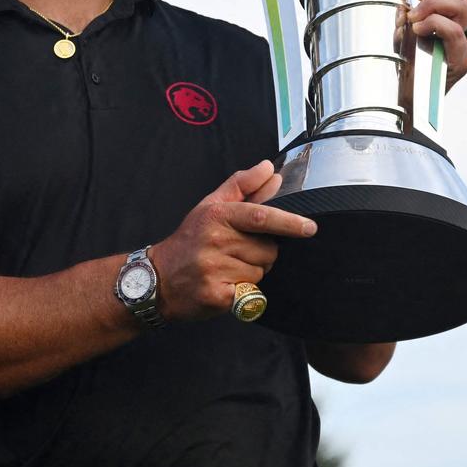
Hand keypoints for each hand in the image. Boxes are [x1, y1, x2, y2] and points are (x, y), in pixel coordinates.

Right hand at [150, 160, 316, 321]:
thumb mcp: (211, 206)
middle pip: (268, 250)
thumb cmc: (190, 240)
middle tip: (236, 252)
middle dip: (262, 252)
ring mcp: (215, 269)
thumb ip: (242, 186)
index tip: (309, 227)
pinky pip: (251, 292)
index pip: (259, 216)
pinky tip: (224, 285)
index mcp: (217, 215)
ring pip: (261, 272)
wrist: (157, 279)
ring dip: (251, 272)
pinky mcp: (218, 296)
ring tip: (226, 268)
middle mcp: (215, 241)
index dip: (287, 222)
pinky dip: (243, 291)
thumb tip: (270, 170)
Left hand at [409, 0, 466, 90]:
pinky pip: (454, 31)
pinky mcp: (462, 61)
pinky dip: (434, 22)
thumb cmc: (400, 61)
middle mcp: (466, 27)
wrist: (399, 99)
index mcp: (455, 15)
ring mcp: (466, 44)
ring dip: (434, 3)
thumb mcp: (400, 23)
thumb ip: (406, 0)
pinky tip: (418, 28)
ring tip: (414, 15)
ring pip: (464, 7)